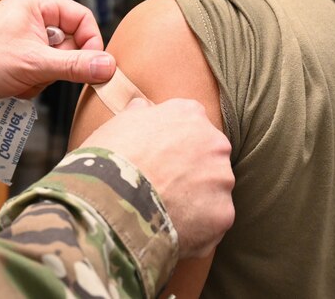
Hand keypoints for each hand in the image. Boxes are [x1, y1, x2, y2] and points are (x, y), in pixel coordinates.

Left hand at [0, 0, 114, 107]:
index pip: (82, 18)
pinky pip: (43, 71)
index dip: (91, 43)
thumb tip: (107, 65)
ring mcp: (27, 37)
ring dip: (44, 76)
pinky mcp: (21, 55)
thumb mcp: (34, 63)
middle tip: (43, 72)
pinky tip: (16, 83)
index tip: (93, 66)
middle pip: (72, 43)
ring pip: (58, 61)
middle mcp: (33, 15)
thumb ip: (75, 65)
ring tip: (22, 77)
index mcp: (37, 2)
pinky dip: (34, 82)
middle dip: (59, 65)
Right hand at [81, 97, 234, 257]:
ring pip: (213, 191)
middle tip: (163, 187)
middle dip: (191, 172)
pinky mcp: (223, 213)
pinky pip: (213, 221)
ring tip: (164, 212)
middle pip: (209, 158)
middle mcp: (214, 142)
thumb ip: (138, 113)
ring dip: (195, 201)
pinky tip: (171, 228)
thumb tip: (142, 107)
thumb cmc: (110, 158)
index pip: (192, 124)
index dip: (175, 144)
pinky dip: (197, 227)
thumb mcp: (118, 124)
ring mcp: (222, 179)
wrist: (112, 200)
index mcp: (189, 114)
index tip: (160, 157)